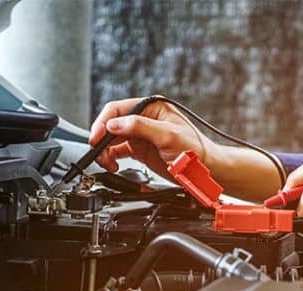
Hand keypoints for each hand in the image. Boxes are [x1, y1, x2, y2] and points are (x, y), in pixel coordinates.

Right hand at [89, 97, 216, 177]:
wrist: (205, 170)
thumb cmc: (195, 150)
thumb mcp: (167, 135)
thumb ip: (140, 127)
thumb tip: (114, 124)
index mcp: (151, 108)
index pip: (119, 109)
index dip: (104, 122)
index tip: (97, 136)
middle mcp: (144, 119)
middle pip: (113, 124)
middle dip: (102, 138)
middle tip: (97, 151)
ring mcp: (141, 136)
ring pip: (113, 139)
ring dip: (105, 150)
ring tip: (105, 161)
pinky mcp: (140, 150)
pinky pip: (118, 152)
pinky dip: (111, 158)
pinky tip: (112, 165)